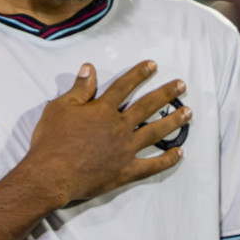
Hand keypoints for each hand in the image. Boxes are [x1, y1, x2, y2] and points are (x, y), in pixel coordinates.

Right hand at [20, 61, 188, 210]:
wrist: (51, 174)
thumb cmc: (51, 140)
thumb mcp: (59, 108)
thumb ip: (78, 89)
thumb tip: (90, 69)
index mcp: (102, 110)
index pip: (123, 86)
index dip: (138, 74)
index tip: (153, 65)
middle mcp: (119, 127)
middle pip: (147, 107)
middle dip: (166, 94)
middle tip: (181, 86)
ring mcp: (126, 149)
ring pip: (155, 132)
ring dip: (173, 121)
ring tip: (188, 113)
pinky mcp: (126, 170)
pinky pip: (152, 165)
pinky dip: (167, 160)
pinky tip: (180, 153)